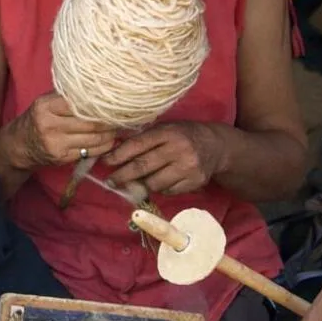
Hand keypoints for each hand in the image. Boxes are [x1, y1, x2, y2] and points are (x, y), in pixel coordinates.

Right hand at [13, 92, 116, 169]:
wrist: (19, 146)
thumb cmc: (38, 119)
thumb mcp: (46, 103)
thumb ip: (67, 97)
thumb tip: (99, 90)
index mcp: (46, 106)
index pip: (80, 103)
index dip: (100, 103)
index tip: (115, 101)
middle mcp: (50, 125)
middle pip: (90, 122)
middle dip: (111, 121)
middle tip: (125, 116)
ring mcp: (56, 143)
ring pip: (94, 139)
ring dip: (111, 134)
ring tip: (120, 128)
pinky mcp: (62, 158)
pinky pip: (90, 152)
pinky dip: (104, 146)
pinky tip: (110, 140)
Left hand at [102, 122, 222, 194]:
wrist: (216, 146)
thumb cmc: (183, 135)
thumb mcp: (165, 129)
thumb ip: (143, 139)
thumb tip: (114, 152)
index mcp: (167, 132)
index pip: (137, 145)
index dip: (118, 155)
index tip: (105, 162)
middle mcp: (178, 149)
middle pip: (142, 166)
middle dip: (122, 176)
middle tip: (110, 182)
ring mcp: (187, 167)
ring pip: (154, 183)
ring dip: (141, 185)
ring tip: (135, 183)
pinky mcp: (194, 182)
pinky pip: (167, 191)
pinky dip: (159, 188)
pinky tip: (158, 182)